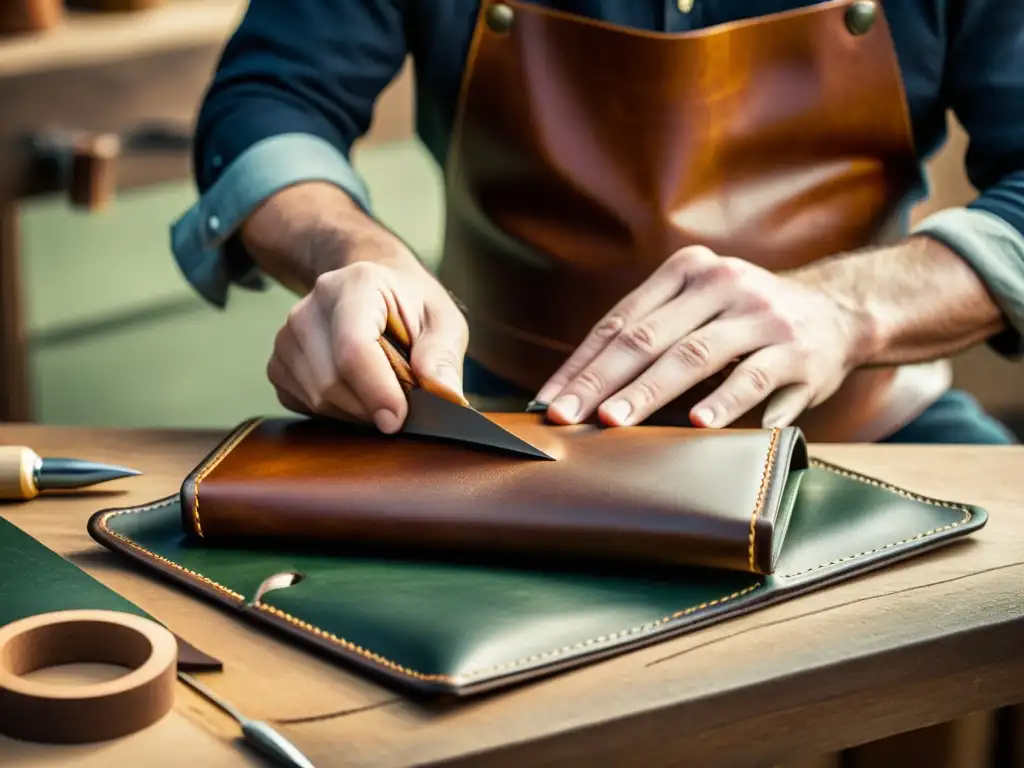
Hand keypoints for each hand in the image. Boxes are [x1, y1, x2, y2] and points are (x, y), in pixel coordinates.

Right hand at [267, 235, 467, 433]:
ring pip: (317, 398)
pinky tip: (356, 392)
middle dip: (372, 406)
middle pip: (332, 381)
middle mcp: (311, 307)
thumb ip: (443, 355)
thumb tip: (445, 396)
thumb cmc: (410, 306)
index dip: (376, 391)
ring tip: (382, 392)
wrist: (373, 291)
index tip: (398, 420)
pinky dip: (335, 411)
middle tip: (402, 403)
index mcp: (355, 285)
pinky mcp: (278, 363)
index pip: (353, 348)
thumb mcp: (442, 320)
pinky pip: (302, 404)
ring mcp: (288, 336)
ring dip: (356, 411)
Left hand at [535, 246, 870, 428]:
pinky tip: (697, 423)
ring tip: (613, 422)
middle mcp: (721, 284)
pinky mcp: (795, 350)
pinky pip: (752, 378)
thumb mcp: (699, 309)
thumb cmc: (746, 322)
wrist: (836, 313)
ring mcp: (760, 315)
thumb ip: (652, 334)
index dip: (580, 363)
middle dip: (599, 381)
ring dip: (648, 392)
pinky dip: (723, 402)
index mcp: (686, 272)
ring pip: (691, 356)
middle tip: (565, 416)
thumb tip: (580, 390)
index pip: (620, 322)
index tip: (548, 401)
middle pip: (646, 338)